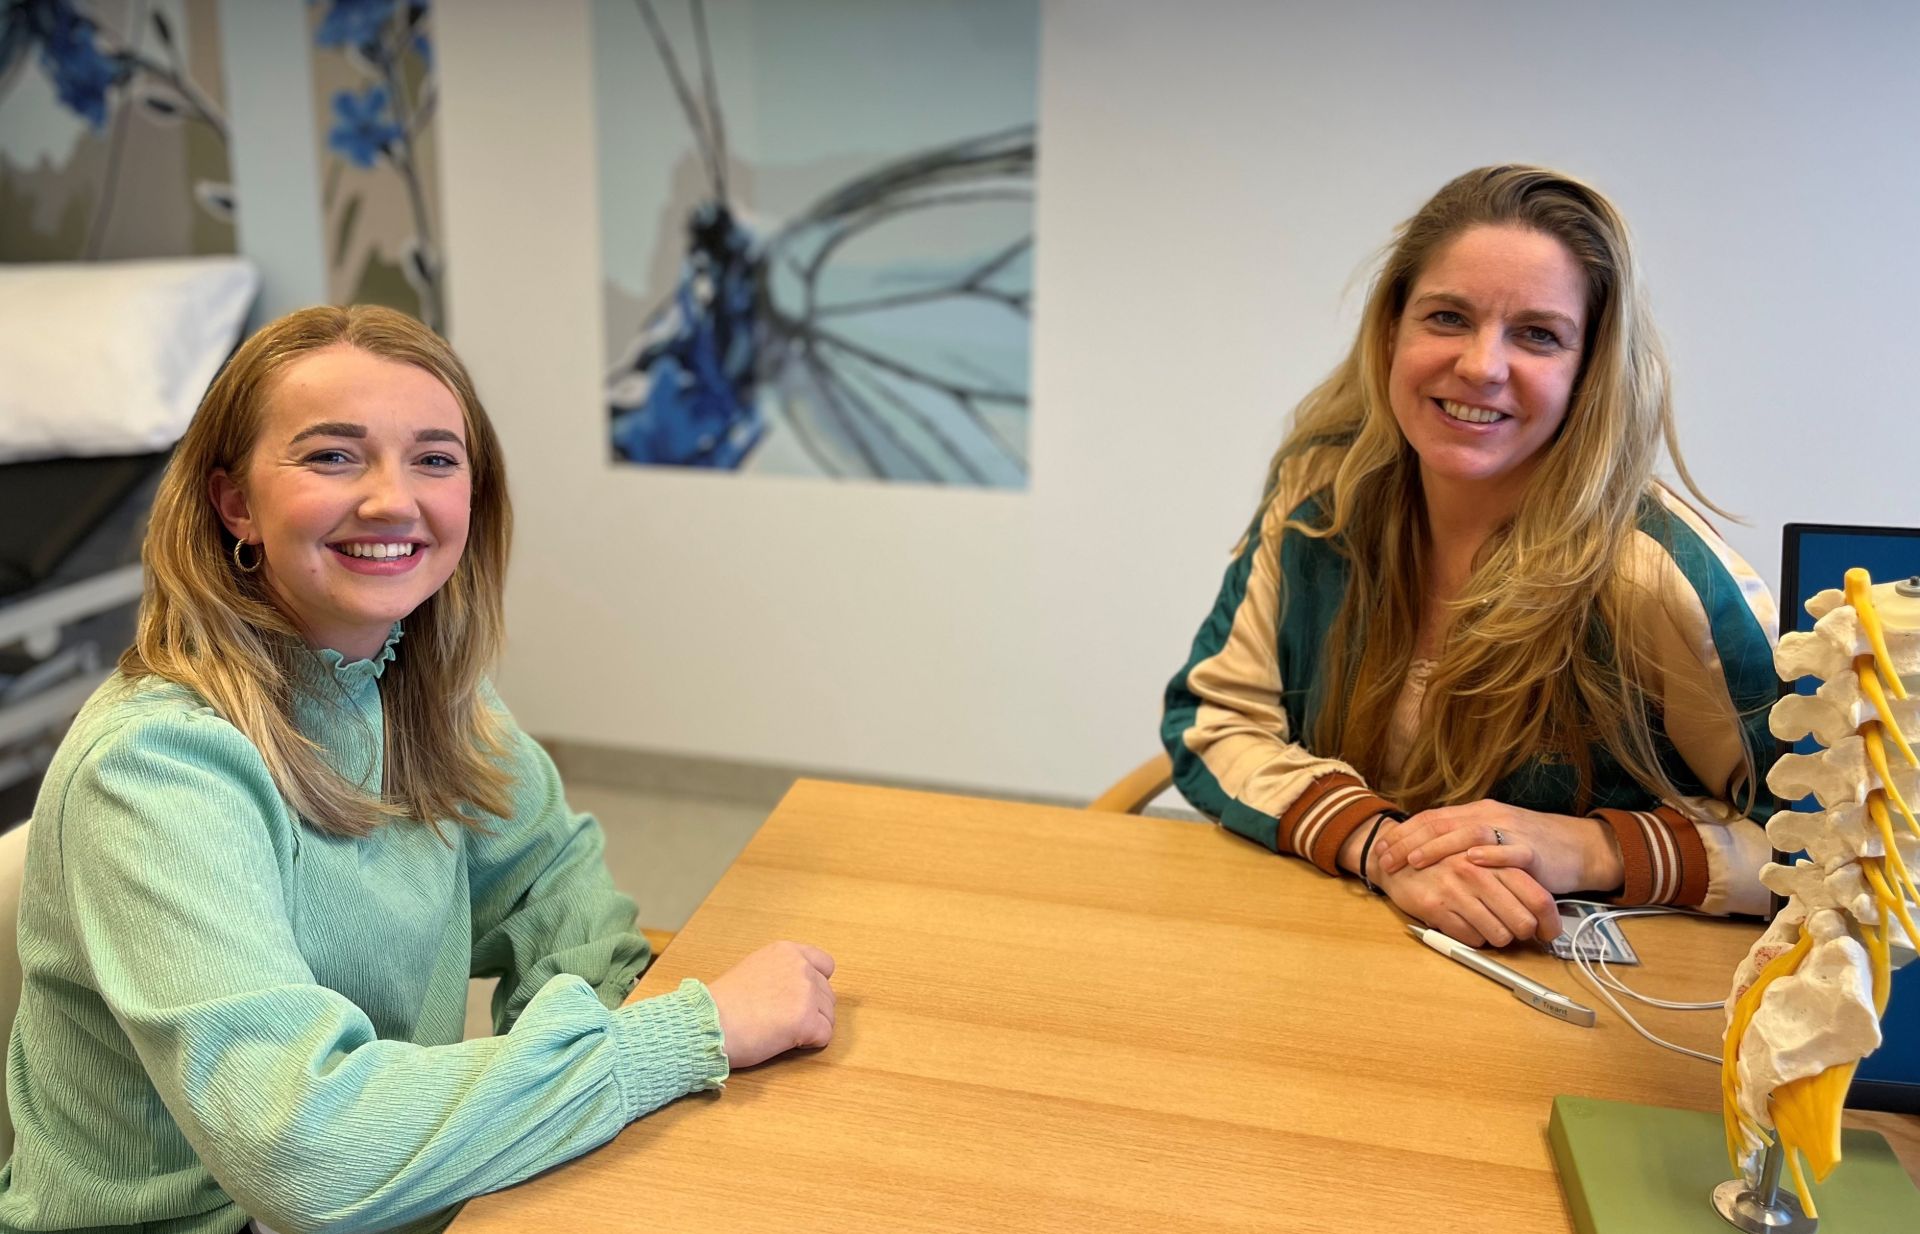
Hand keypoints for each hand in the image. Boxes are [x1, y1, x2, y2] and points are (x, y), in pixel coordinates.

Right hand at [705, 941, 836, 1068]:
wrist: (708, 1023)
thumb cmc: (723, 1003)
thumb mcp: (754, 969)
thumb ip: (780, 972)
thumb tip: (796, 989)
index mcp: (787, 952)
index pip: (825, 965)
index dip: (816, 985)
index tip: (799, 999)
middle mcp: (800, 967)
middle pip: (827, 994)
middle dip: (812, 1010)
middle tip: (783, 1021)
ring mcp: (806, 992)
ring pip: (828, 1016)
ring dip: (811, 1027)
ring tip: (780, 1031)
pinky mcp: (807, 1020)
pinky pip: (825, 1035)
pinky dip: (810, 1043)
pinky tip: (786, 1041)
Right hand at [1375, 843, 1559, 947]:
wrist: (1394, 856)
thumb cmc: (1444, 859)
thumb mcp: (1481, 858)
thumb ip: (1511, 876)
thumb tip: (1542, 910)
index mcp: (1494, 859)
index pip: (1539, 897)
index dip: (1550, 922)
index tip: (1549, 932)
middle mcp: (1478, 874)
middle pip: (1523, 922)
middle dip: (1523, 933)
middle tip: (1516, 930)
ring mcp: (1456, 891)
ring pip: (1499, 936)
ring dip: (1497, 936)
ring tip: (1487, 924)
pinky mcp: (1435, 908)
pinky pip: (1471, 940)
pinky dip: (1473, 938)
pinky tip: (1464, 922)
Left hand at [1376, 800, 1621, 896]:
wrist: (1578, 847)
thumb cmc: (1530, 847)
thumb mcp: (1491, 837)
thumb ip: (1462, 838)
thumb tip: (1423, 848)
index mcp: (1476, 812)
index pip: (1432, 818)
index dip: (1403, 833)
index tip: (1380, 849)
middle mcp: (1490, 816)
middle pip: (1442, 824)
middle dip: (1409, 842)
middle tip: (1386, 860)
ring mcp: (1512, 830)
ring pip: (1469, 834)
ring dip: (1439, 848)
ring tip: (1415, 860)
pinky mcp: (1533, 850)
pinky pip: (1509, 850)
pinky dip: (1489, 855)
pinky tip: (1469, 862)